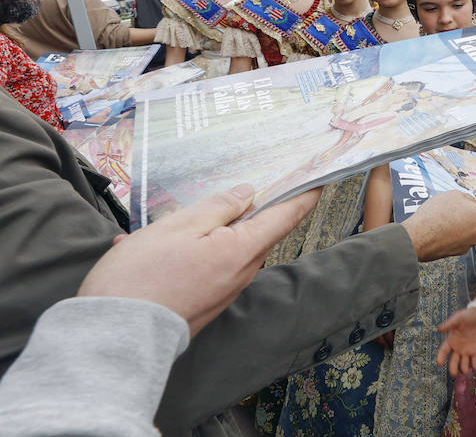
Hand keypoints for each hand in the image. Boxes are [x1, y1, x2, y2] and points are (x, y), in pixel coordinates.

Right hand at [78, 184, 319, 336]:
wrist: (112, 338)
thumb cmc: (141, 277)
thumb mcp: (178, 227)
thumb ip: (218, 208)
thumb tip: (248, 195)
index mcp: (242, 250)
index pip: (285, 217)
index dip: (303, 196)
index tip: (319, 181)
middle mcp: (241, 274)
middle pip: (255, 233)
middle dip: (244, 212)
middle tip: (233, 191)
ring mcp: (223, 293)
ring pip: (224, 250)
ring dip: (200, 234)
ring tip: (160, 229)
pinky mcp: (204, 305)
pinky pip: (204, 270)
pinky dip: (183, 256)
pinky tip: (146, 252)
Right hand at [401, 190, 475, 261]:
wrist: (416, 238)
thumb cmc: (438, 214)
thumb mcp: (455, 195)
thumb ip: (468, 200)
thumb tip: (471, 206)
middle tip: (460, 207)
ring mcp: (466, 247)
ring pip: (470, 231)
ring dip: (462, 224)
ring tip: (444, 215)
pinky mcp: (453, 253)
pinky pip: (457, 239)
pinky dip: (451, 232)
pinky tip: (438, 225)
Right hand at [435, 307, 475, 376]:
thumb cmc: (467, 316)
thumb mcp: (458, 318)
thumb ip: (449, 324)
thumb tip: (438, 329)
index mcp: (451, 341)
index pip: (443, 351)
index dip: (440, 357)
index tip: (439, 363)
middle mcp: (457, 348)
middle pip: (453, 362)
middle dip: (453, 369)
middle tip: (454, 374)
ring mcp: (467, 350)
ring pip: (464, 364)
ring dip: (464, 369)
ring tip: (465, 371)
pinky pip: (475, 361)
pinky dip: (475, 365)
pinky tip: (475, 367)